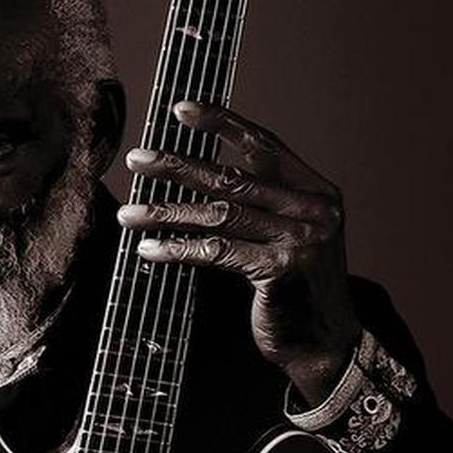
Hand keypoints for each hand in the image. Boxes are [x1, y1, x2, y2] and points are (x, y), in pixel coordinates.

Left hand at [117, 101, 360, 404]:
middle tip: (136, 159)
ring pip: (218, 214)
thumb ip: (260, 203)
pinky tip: (148, 248)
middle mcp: (313, 209)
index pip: (263, 145)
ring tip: (127, 213)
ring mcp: (299, 238)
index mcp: (316, 191)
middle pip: (232, 176)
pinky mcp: (279, 269)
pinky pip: (215, 252)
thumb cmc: (295, 288)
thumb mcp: (288, 235)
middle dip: (177, 166)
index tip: (180, 109)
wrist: (325, 342)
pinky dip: (177, 249)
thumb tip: (194, 172)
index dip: (221, 123)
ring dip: (165, 212)